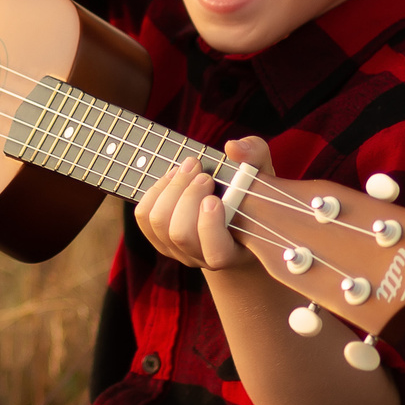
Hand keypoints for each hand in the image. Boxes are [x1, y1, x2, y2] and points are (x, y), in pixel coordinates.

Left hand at [133, 137, 275, 274]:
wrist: (230, 215)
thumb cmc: (248, 194)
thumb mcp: (260, 173)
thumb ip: (254, 155)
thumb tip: (233, 148)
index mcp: (234, 252)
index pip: (217, 254)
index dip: (210, 226)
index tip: (213, 198)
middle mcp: (201, 257)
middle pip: (181, 234)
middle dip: (188, 197)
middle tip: (203, 176)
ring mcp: (176, 250)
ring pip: (159, 223)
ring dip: (171, 189)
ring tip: (188, 169)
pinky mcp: (158, 237)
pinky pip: (144, 216)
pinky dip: (155, 191)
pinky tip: (173, 177)